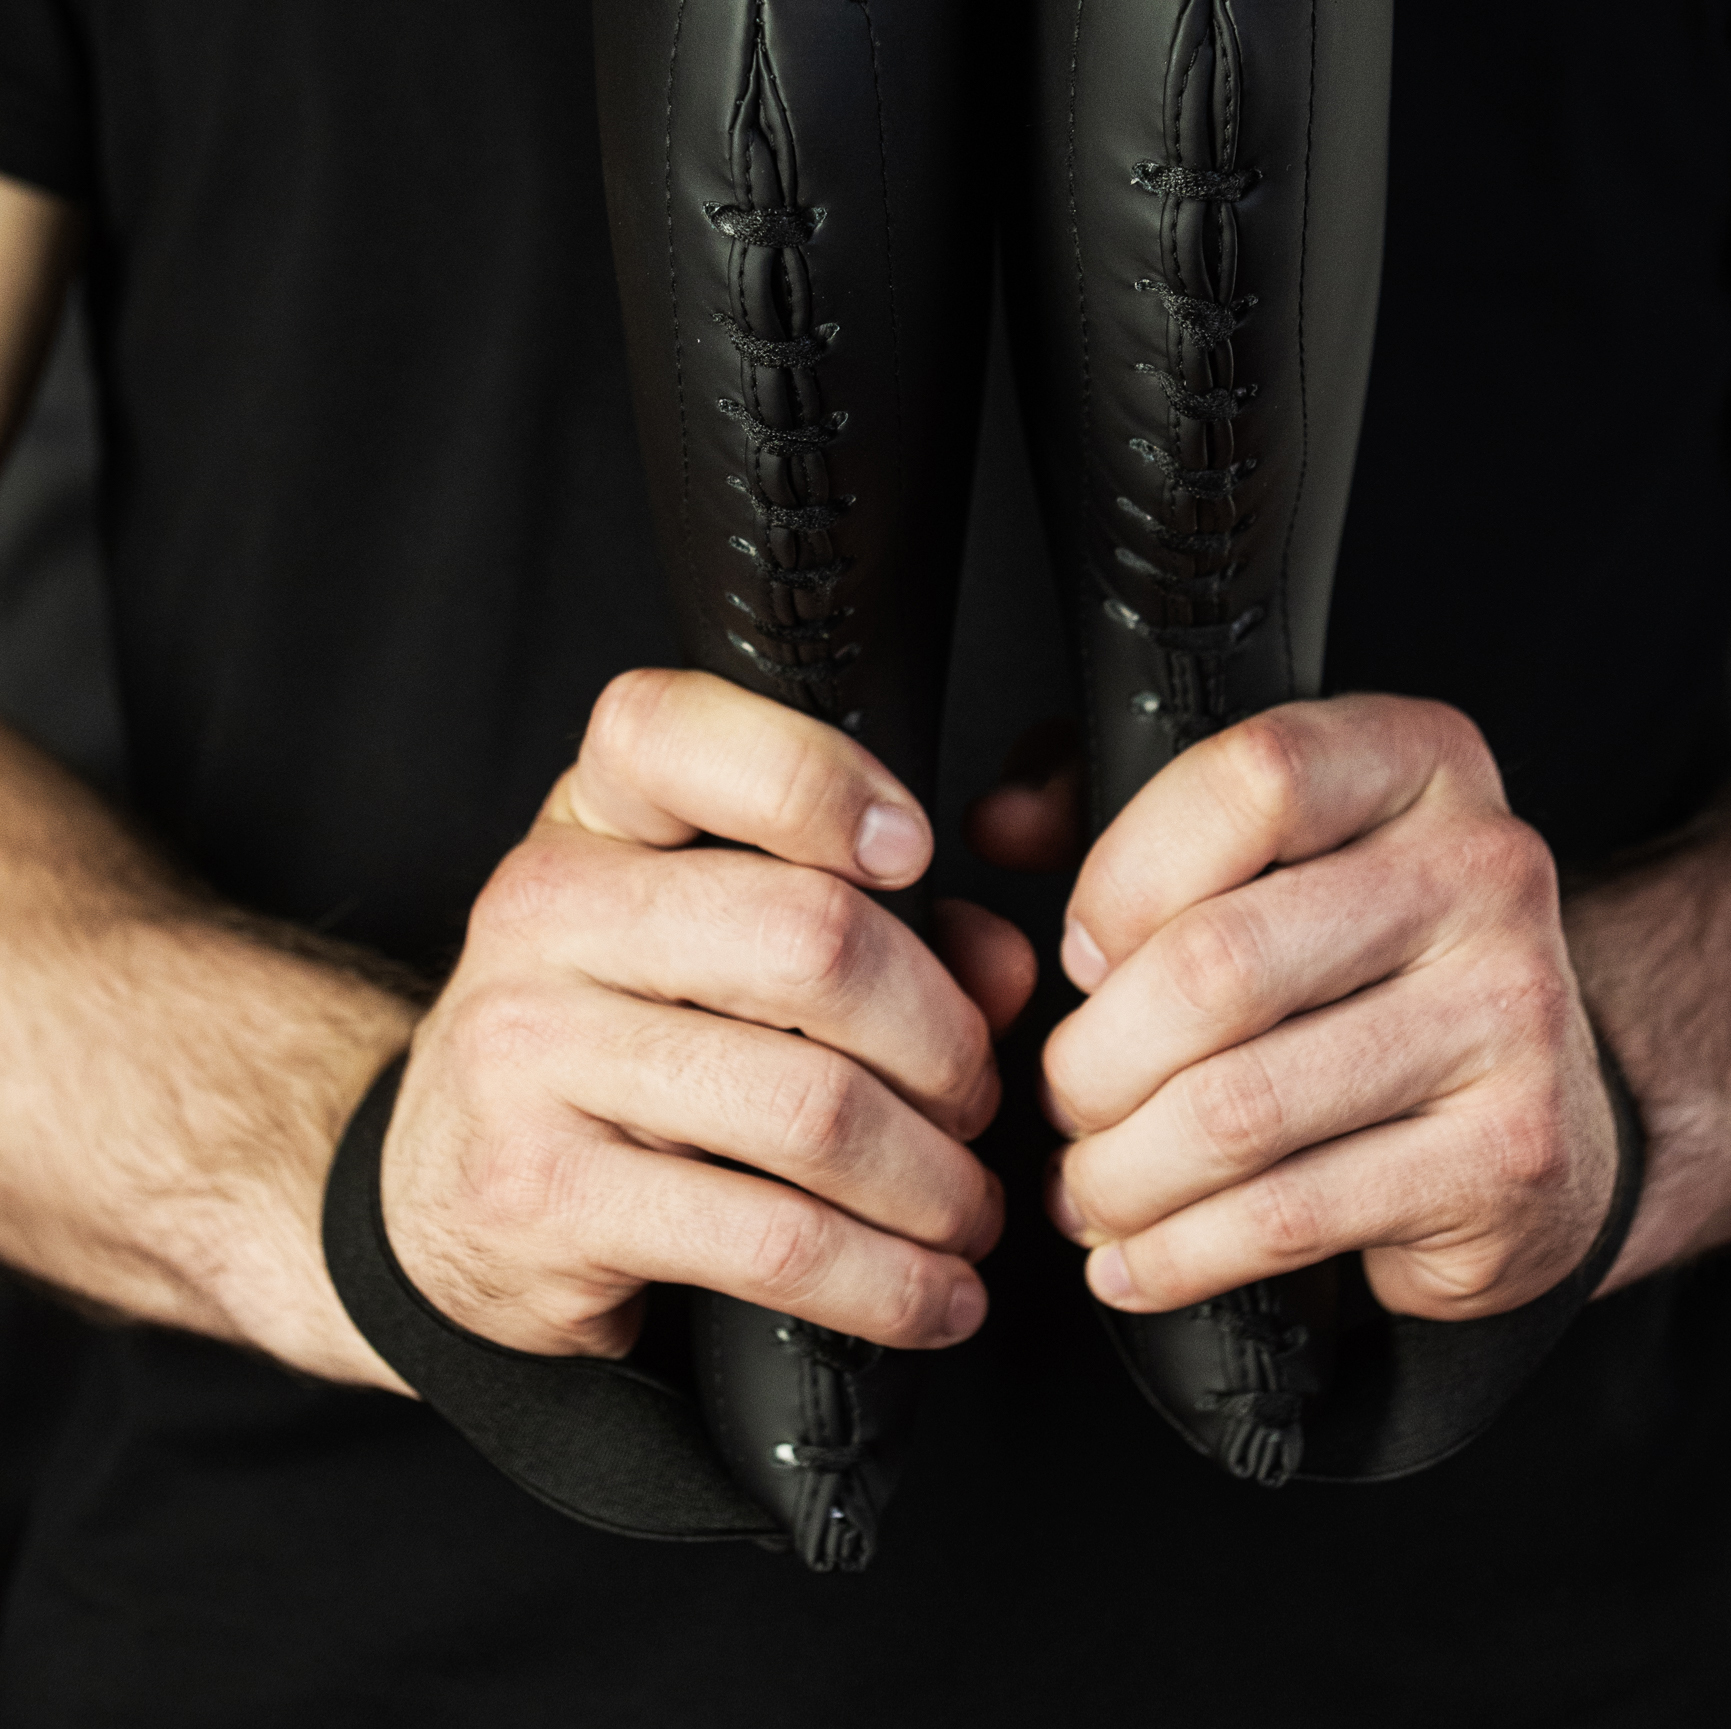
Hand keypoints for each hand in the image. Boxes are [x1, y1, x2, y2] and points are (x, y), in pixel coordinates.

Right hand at [381, 670, 1034, 1361]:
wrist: (432, 1195)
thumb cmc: (609, 1043)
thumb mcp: (707, 941)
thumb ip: (872, 924)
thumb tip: (1000, 970)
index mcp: (591, 821)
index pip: (676, 732)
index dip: (818, 780)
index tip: (914, 852)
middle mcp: (544, 915)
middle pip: (810, 939)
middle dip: (941, 1036)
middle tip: (974, 1096)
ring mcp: (529, 1058)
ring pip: (812, 1106)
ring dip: (932, 1179)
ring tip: (964, 1207)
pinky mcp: (544, 1201)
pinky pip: (769, 1243)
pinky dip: (886, 1282)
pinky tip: (929, 1296)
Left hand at [1033, 696, 1616, 1320]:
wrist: (1552, 1094)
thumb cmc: (1368, 959)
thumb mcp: (1268, 847)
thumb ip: (1123, 811)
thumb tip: (1001, 826)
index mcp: (1418, 760)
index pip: (1251, 779)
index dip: (1126, 875)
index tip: (1083, 952)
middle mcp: (1483, 871)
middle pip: (1220, 964)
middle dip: (1094, 1057)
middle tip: (1063, 1096)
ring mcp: (1510, 1016)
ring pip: (1240, 1110)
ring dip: (1121, 1171)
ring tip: (1087, 1184)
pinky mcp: (1506, 1158)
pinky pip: (1289, 1218)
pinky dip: (1179, 1253)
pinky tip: (1139, 1256)